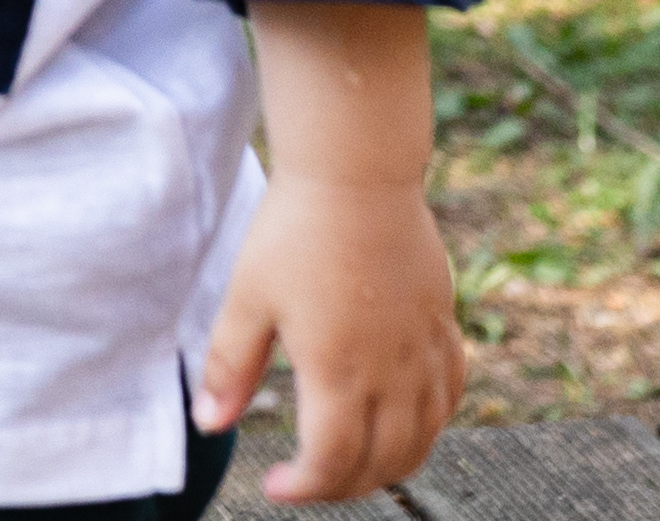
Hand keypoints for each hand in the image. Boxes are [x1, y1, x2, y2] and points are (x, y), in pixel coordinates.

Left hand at [196, 172, 463, 502]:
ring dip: (392, 465)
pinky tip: (408, 422)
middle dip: (344, 487)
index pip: (333, 463)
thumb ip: (230, 368)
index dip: (306, 489)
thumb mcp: (246, 298)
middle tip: (309, 480)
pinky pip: (450, 394)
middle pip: (383, 462)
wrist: (356, 171)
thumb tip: (209, 425)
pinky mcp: (443, 323)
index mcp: (338, 371)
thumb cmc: (295, 229)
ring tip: (355, 465)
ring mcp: (423, 349)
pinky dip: (432, 424)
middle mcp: (390, 371)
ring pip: (425, 437)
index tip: (276, 487)